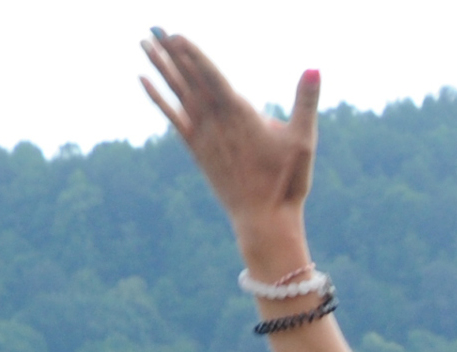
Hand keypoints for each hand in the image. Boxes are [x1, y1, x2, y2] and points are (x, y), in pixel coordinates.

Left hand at [142, 39, 316, 273]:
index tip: (176, 35)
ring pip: (177, 92)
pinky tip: (143, 79)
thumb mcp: (303, 139)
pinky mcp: (196, 150)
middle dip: (170, 51)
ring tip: (145, 42)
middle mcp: (215, 120)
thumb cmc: (287, 181)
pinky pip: (172, 117)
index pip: (210, 74)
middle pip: (188, 77)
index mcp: (239, 113)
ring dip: (160, 65)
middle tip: (154, 27)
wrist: (263, 220)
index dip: (192, 54)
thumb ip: (306, 102)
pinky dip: (157, 97)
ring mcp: (202, 135)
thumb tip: (314, 68)